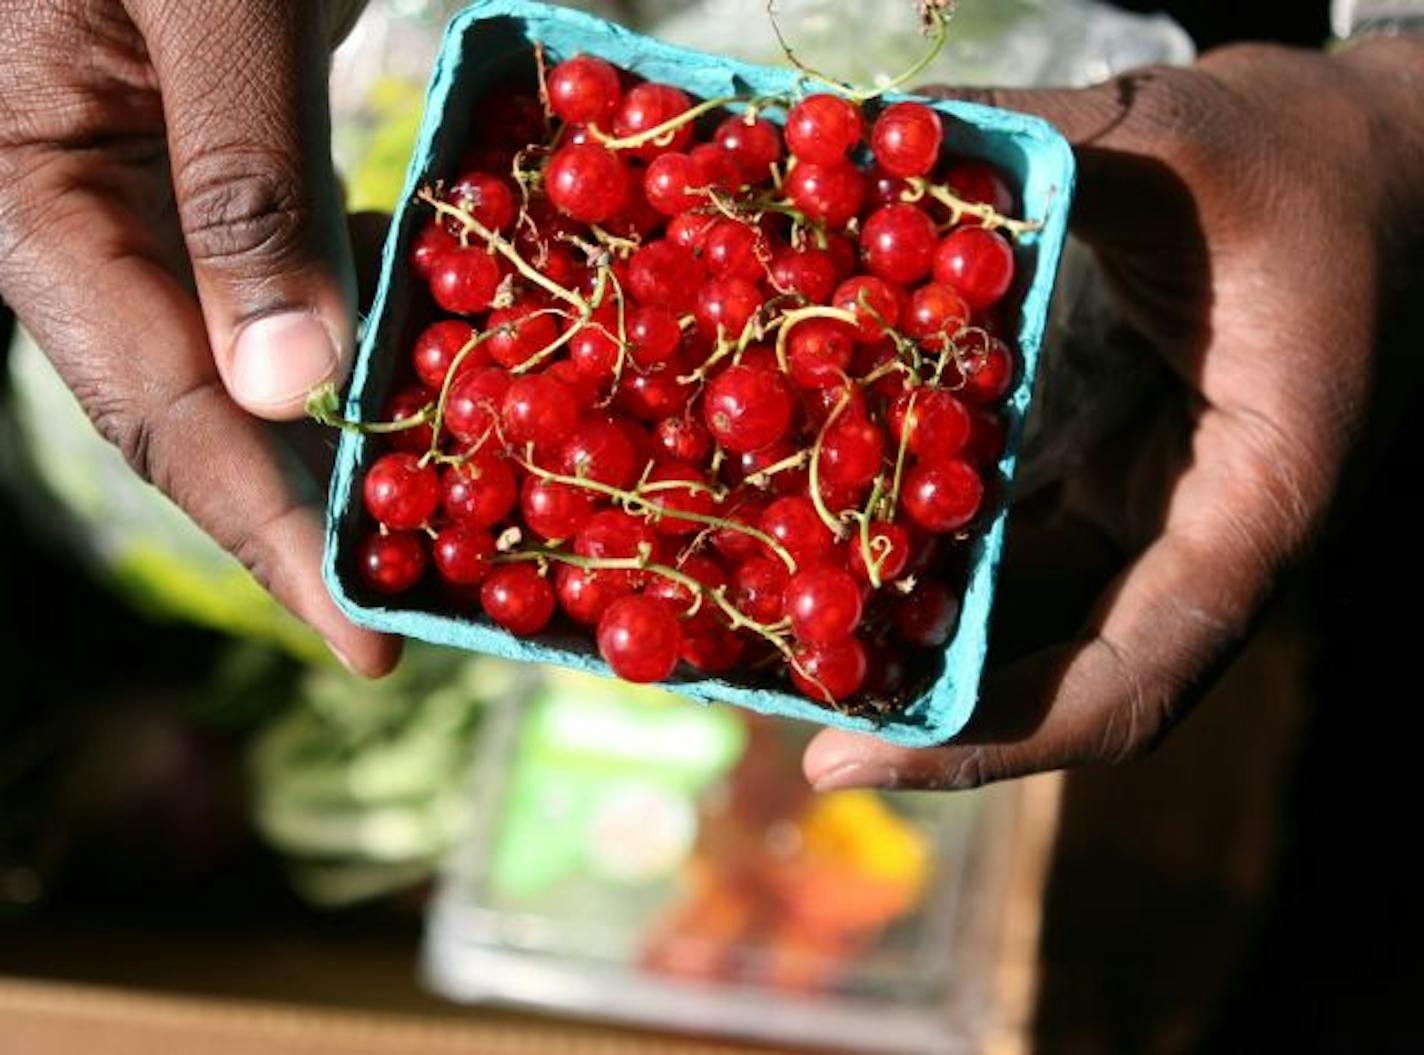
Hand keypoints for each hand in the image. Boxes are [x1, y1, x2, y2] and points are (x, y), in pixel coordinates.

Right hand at [0, 0, 394, 673]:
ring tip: (461, 521)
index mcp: (37, 205)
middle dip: (321, 521)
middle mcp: (95, 227)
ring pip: (263, 356)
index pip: (163, 420)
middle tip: (438, 607)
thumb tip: (288, 392)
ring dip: (360, 441)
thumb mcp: (201, 4)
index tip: (372, 640)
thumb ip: (235, 186)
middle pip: (211, 418)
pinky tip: (450, 369)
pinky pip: (306, 270)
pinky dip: (378, 328)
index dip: (269, 541)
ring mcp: (164, 199)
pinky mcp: (232, 160)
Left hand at [805, 39, 1423, 790]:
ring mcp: (1167, 522)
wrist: (1393, 165)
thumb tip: (870, 149)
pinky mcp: (1130, 483)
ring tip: (784, 639)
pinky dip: (938, 563)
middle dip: (924, 710)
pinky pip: (1028, 554)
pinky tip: (839, 541)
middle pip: (1062, 680)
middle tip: (779, 712)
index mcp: (1257, 505)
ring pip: (1038, 627)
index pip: (1126, 679)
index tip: (842, 761)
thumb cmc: (1316, 155)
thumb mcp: (1185, 138)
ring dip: (920, 643)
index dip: (987, 740)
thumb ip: (1039, 154)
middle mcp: (1209, 544)